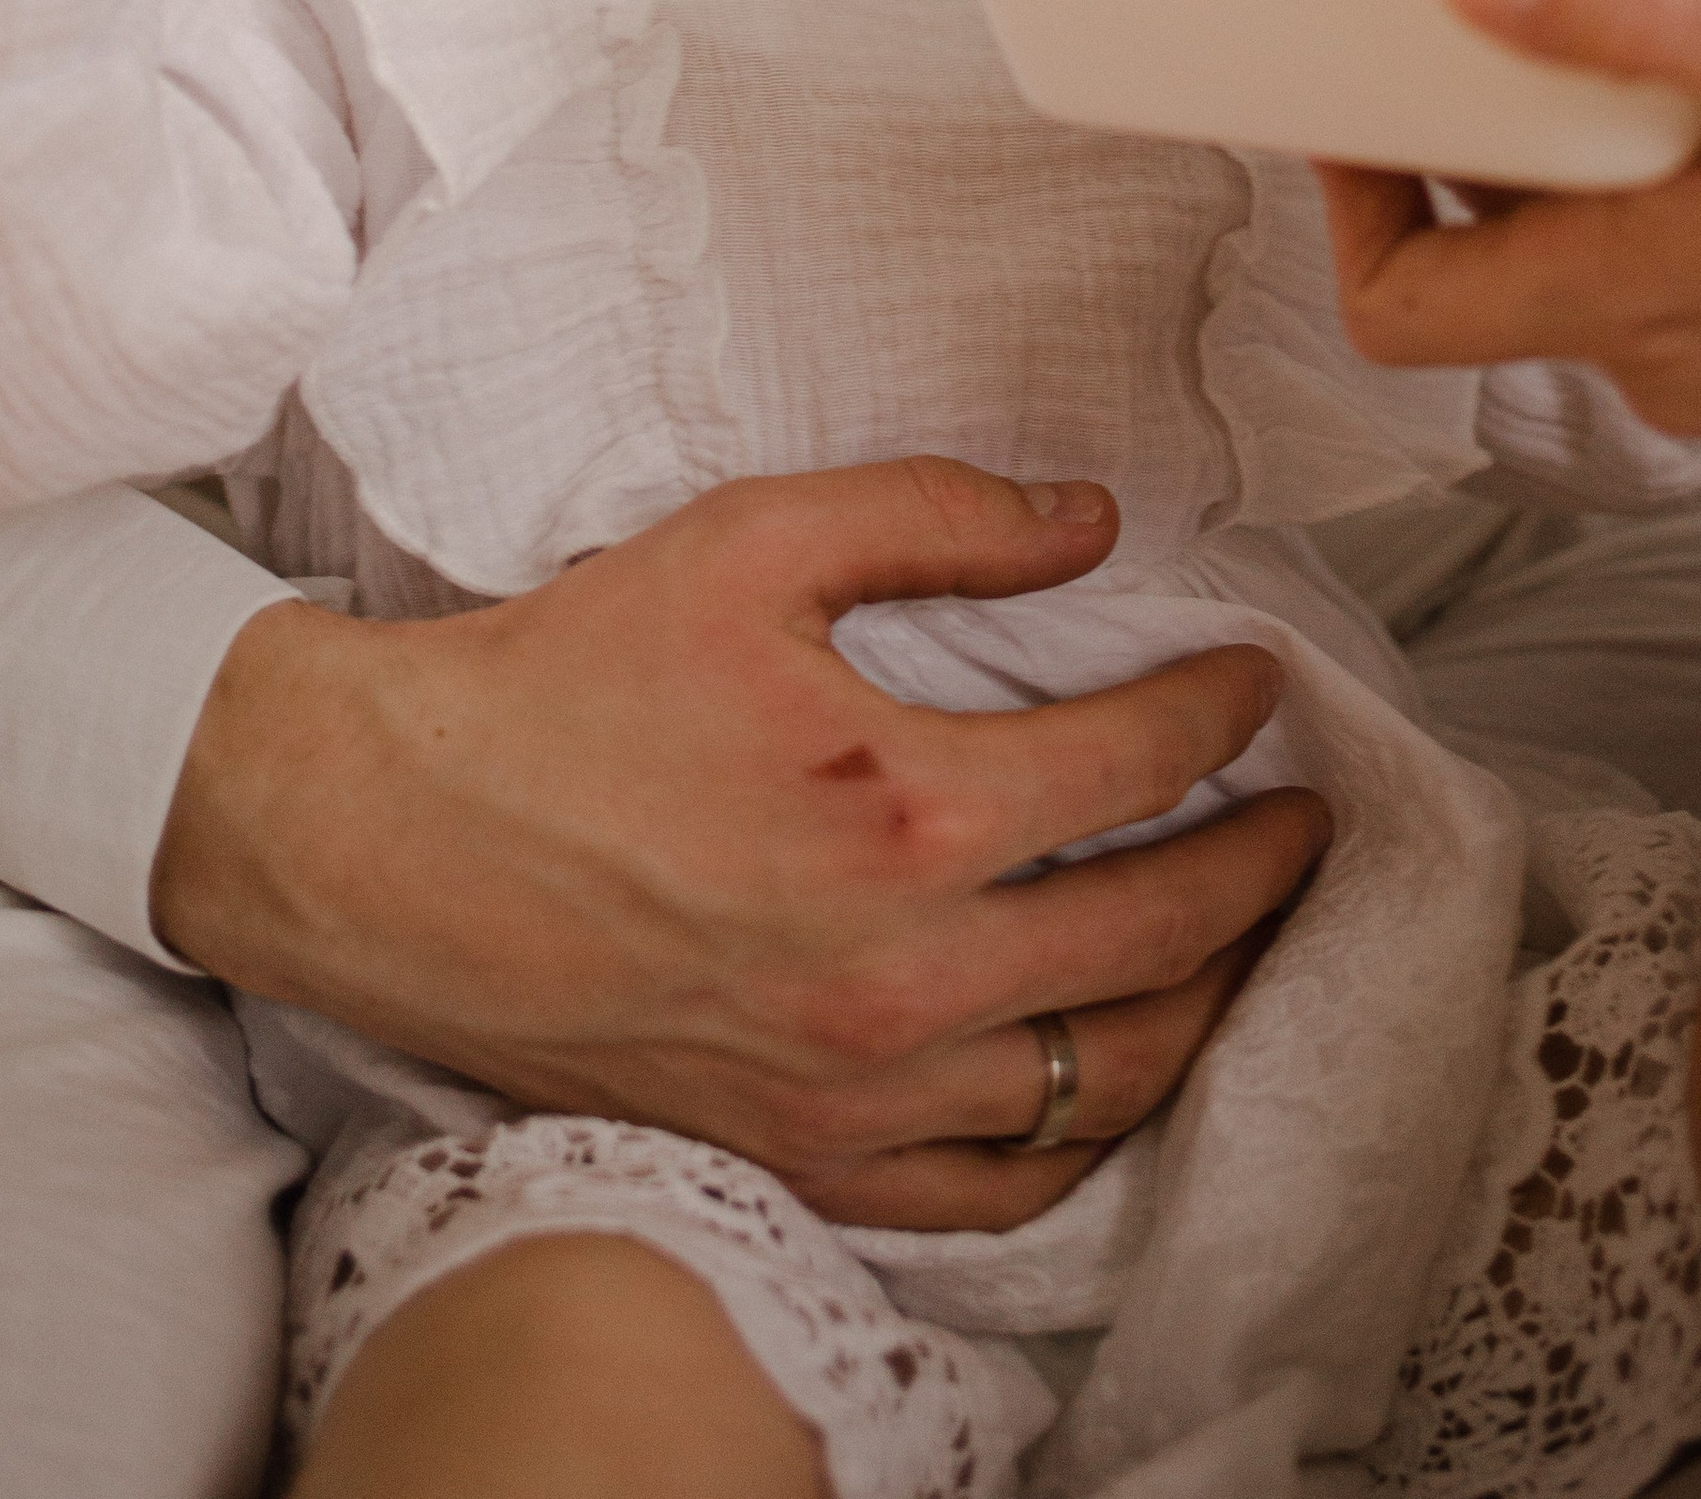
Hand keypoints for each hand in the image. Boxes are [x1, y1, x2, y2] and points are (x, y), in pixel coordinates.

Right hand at [155, 457, 1329, 1230]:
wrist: (394, 840)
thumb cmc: (567, 682)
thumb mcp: (751, 540)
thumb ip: (938, 513)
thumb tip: (1089, 521)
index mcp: (902, 810)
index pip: (1139, 764)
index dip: (1223, 711)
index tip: (1258, 682)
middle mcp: (904, 976)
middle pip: (1162, 936)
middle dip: (1263, 867)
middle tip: (1306, 815)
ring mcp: (857, 1089)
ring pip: (1107, 1079)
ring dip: (1209, 1003)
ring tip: (1248, 937)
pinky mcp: (804, 1155)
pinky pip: (998, 1188)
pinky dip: (1086, 1136)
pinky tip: (1115, 1076)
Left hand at [1317, 0, 1700, 428]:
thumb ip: (1635, 14)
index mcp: (1641, 303)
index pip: (1398, 306)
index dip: (1350, 188)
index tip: (1362, 66)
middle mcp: (1679, 348)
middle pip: (1494, 242)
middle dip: (1476, 108)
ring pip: (1601, 221)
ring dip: (1591, 104)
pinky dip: (1693, 129)